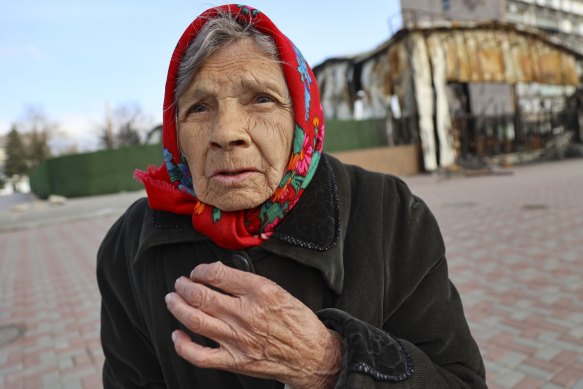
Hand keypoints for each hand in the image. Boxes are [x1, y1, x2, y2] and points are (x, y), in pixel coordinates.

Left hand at [165, 261, 342, 388]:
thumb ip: (250, 282)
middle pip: (202, 296)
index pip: (218, 274)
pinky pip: (200, 355)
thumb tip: (222, 274)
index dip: (200, 270)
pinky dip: (183, 345)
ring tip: (173, 300)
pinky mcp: (235, 361)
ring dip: (178, 307)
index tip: (197, 271)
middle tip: (180, 283)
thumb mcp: (280, 290)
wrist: (312, 355)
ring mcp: (239, 339)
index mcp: (260, 292)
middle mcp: (247, 314)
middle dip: (184, 286)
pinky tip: (178, 335)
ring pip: (195, 320)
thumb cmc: (298, 322)